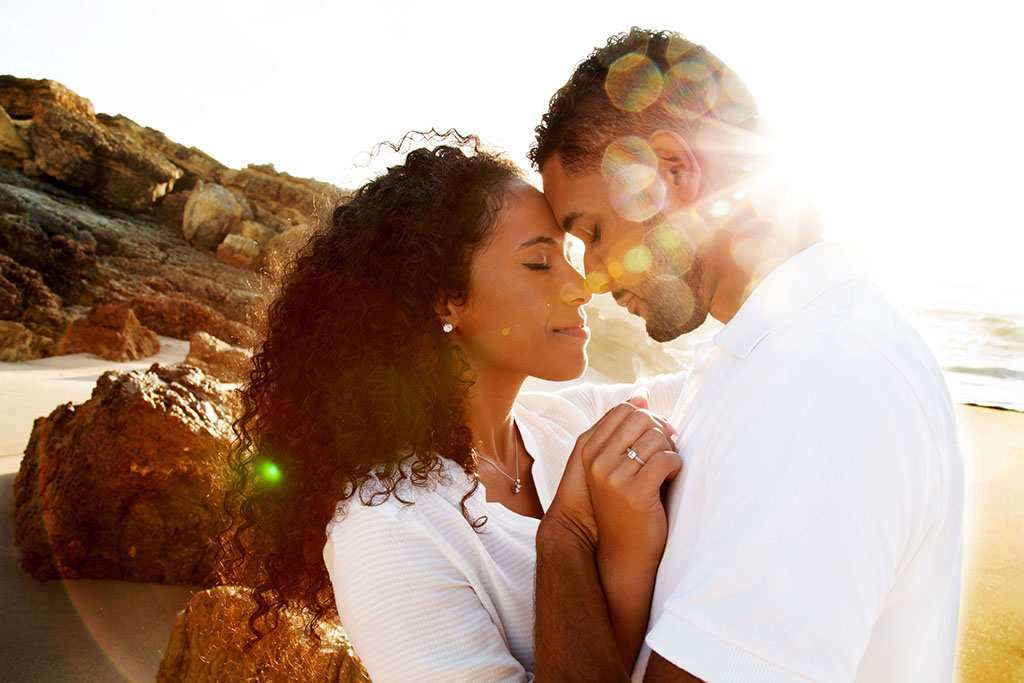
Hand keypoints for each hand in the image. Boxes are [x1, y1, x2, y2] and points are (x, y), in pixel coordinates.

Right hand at [583, 396, 680, 566]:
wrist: (623, 548)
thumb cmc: (625, 502)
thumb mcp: (617, 462)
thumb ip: (626, 429)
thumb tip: (641, 393)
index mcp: (589, 449)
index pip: (624, 410)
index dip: (647, 419)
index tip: (655, 438)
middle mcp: (597, 460)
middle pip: (642, 419)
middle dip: (661, 432)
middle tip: (665, 453)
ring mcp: (613, 477)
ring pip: (657, 438)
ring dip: (670, 451)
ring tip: (666, 471)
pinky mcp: (635, 493)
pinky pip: (667, 460)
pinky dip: (676, 467)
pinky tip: (669, 481)